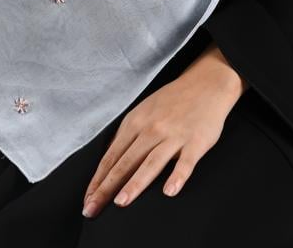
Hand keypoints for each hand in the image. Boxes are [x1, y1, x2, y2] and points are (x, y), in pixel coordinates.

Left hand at [82, 41, 247, 217]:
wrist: (205, 84)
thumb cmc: (172, 101)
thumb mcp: (143, 111)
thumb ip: (128, 135)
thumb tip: (109, 159)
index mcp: (135, 122)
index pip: (111, 156)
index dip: (98, 180)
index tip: (87, 200)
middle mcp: (151, 129)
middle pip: (125, 162)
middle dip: (107, 187)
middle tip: (93, 209)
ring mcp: (173, 136)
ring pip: (151, 163)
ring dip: (135, 183)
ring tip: (122, 202)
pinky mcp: (195, 141)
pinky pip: (185, 162)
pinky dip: (177, 176)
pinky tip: (169, 191)